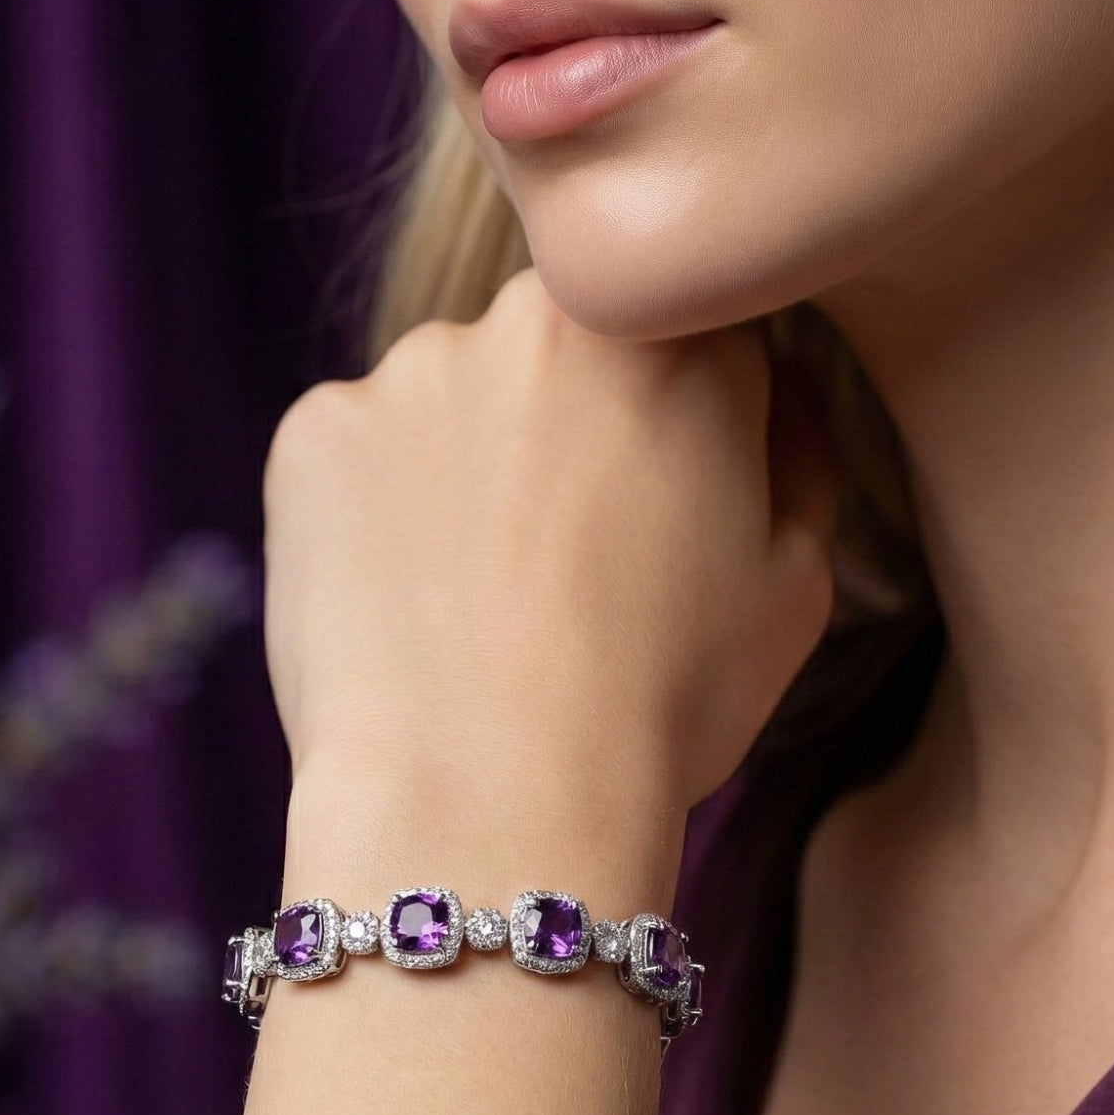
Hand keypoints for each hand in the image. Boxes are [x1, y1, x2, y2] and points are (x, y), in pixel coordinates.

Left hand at [261, 267, 839, 833]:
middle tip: (566, 571)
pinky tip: (404, 612)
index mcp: (679, 335)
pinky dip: (373, 517)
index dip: (681, 434)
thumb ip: (797, 450)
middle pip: (561, 354)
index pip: (690, 339)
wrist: (488, 800)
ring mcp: (414, 365)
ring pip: (452, 403)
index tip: (660, 519)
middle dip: (567, 434)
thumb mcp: (798, 586)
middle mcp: (541, 314)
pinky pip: (357, 457)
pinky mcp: (315, 431)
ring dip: (466, 472)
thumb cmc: (661, 708)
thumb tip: (777, 388)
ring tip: (477, 608)